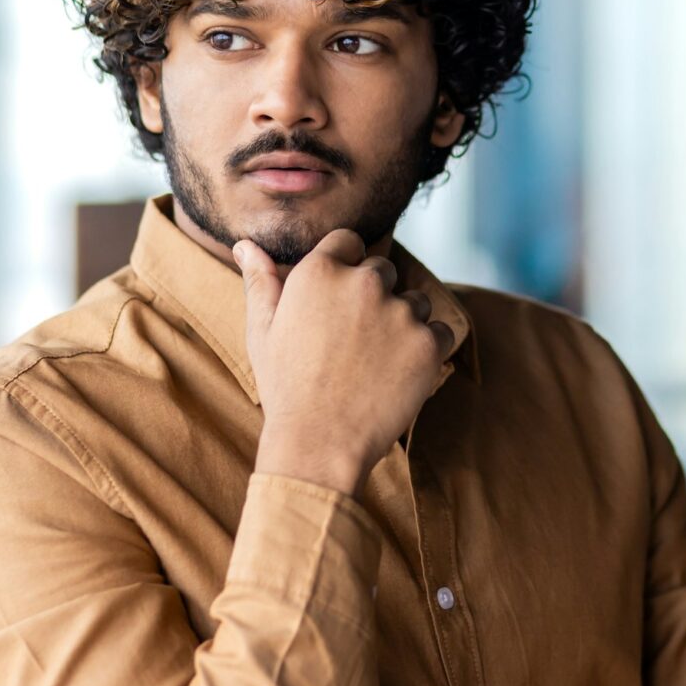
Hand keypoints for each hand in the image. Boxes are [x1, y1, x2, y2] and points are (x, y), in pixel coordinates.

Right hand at [234, 229, 452, 497]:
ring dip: (404, 320)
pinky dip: (427, 348)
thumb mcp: (262, 330)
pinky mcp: (428, 343)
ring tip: (376, 359)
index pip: (348, 241)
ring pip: (415, 300)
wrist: (319, 444)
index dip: (345, 265)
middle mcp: (363, 282)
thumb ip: (260, 281)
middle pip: (382, 269)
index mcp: (319, 272)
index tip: (339, 298)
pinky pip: (440, 331)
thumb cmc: (285, 387)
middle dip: (373, 295)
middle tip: (354, 339)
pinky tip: (400, 372)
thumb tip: (244, 245)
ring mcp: (400, 312)